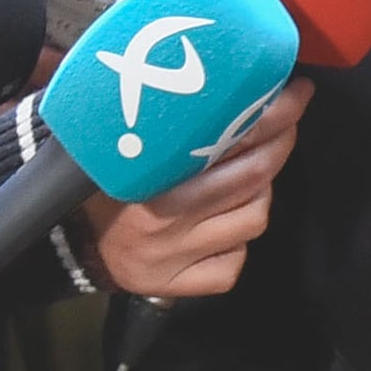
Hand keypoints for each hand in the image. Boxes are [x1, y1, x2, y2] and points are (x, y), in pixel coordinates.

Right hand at [82, 79, 308, 297]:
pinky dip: (239, 243)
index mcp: (147, 178)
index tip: (295, 94)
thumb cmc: (111, 181)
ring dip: (261, 194)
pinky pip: (234, 263)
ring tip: (249, 177)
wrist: (76, 240)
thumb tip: (229, 83)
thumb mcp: (131, 145)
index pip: (227, 142)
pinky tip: (224, 226)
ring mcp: (175, 258)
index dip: (271, 116)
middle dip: (279, 146)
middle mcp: (163, 222)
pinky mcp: (182, 287)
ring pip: (253, 220)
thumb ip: (172, 125)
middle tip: (286, 125)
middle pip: (252, 180)